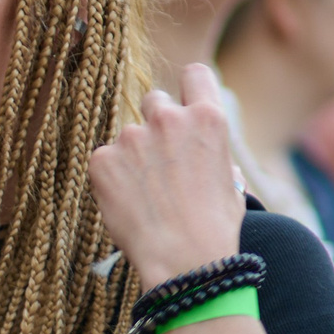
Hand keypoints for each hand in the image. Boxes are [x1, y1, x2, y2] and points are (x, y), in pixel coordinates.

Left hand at [87, 64, 246, 288]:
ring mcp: (132, 137)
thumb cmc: (213, 228)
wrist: (183, 260)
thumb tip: (202, 148)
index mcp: (208, 119)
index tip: (183, 105)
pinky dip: (111, 177)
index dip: (187, 89)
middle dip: (156, 123)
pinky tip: (127, 203)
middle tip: (159, 161)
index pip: (194, 74)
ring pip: (127, 135)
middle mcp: (169, 119)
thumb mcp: (230, 181)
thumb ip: (212, 152)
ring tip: (145, 195)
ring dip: (133, 155)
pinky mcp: (102, 159)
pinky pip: (104, 159)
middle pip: (154, 99)